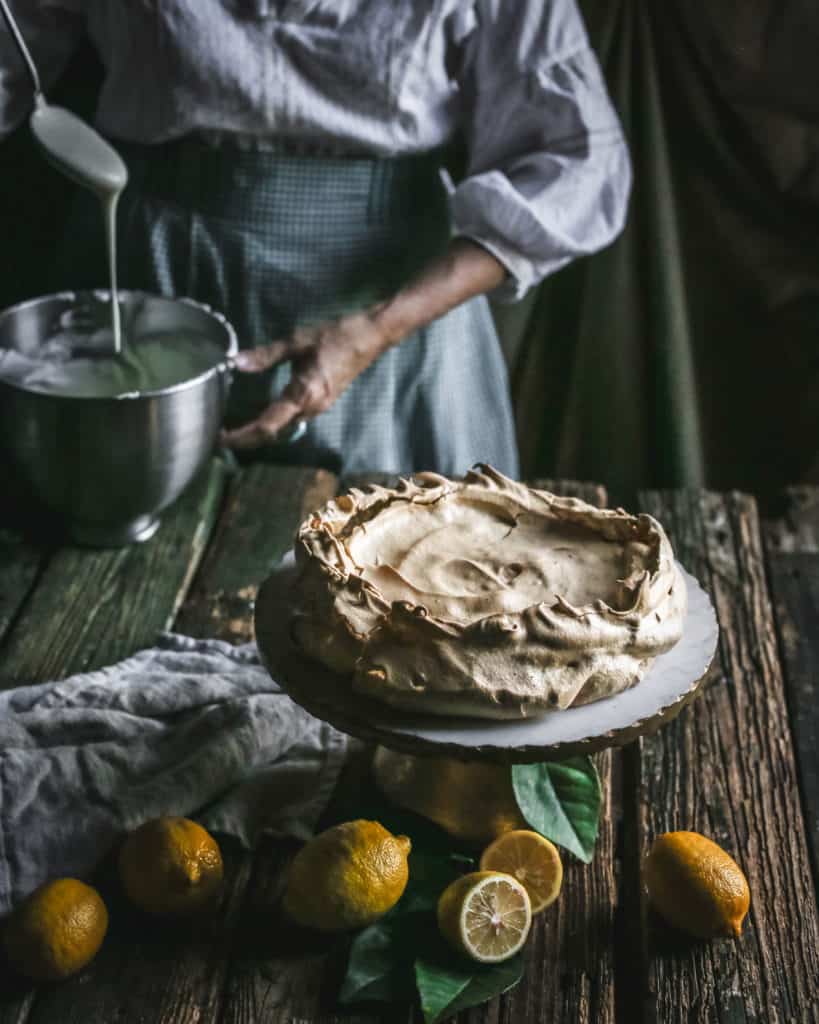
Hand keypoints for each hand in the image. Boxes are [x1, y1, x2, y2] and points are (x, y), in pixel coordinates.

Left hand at [220, 312, 388, 449]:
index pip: (267, 426)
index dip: (242, 436)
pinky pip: (293, 419)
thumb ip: (267, 355)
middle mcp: (311, 409)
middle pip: (274, 433)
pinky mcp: (322, 402)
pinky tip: (260, 412)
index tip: (221, 439)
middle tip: (220, 435)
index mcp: (303, 395)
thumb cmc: (337, 336)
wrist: (371, 336)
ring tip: (235, 426)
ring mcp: (319, 408)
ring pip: (283, 428)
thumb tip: (236, 362)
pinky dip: (273, 421)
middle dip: (247, 438)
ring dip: (260, 431)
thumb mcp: (298, 341)